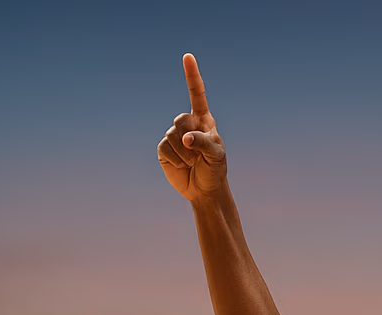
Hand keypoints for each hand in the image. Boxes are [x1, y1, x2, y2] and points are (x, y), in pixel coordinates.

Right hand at [158, 53, 226, 201]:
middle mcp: (188, 124)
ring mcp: (174, 135)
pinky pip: (164, 148)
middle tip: (198, 155)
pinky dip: (174, 160)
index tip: (187, 57)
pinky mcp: (164, 149)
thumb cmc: (215, 170)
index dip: (192, 76)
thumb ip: (204, 142)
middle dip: (189, 139)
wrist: (204, 190)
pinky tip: (182, 166)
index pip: (197, 94)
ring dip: (183, 153)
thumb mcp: (217, 156)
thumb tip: (185, 138)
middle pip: (180, 119)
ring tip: (192, 162)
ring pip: (171, 135)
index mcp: (203, 120)